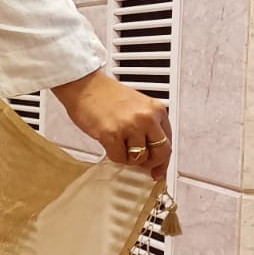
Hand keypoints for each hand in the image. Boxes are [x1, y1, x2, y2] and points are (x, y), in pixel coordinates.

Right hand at [51, 70, 171, 180]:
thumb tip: (152, 152)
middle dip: (150, 163)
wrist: (84, 85)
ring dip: (128, 158)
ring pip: (139, 158)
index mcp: (156, 109)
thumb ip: (148, 126)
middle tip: (140, 164)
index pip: (169, 142)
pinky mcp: (111, 134)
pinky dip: (114, 156)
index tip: (159, 170)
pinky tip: (109, 144)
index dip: (163, 161)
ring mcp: (130, 126)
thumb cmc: (106, 95)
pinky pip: (119, 158)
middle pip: (161, 153)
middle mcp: (146, 118)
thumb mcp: (137, 106)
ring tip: (119, 146)